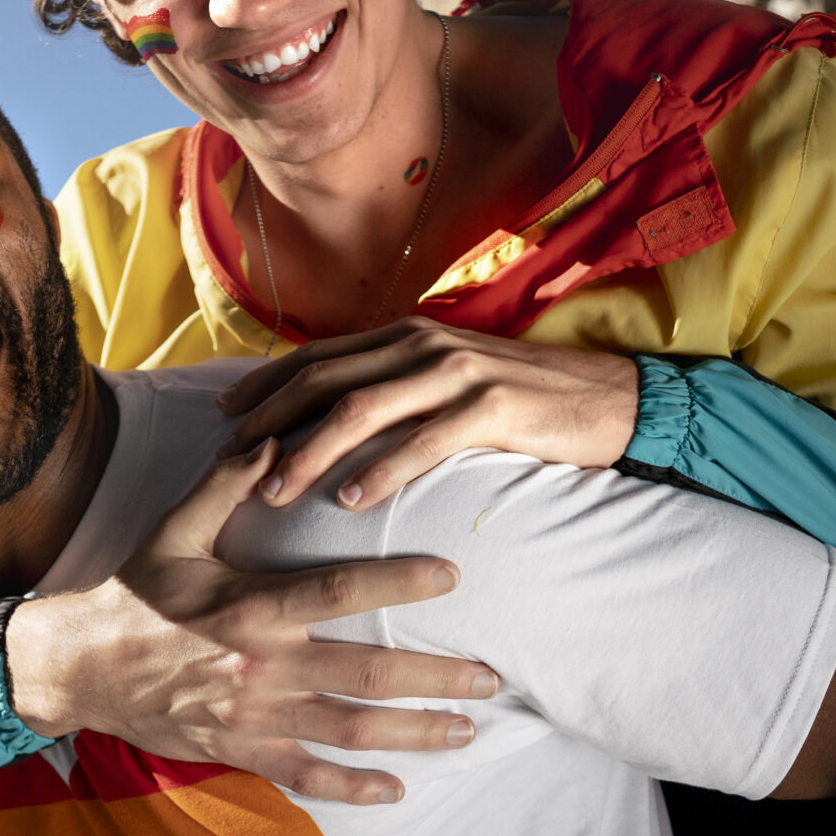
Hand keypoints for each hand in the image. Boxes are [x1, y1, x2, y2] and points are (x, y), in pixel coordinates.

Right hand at [5, 442, 499, 802]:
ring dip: (414, 733)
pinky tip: (398, 788)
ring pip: (350, 731)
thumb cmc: (130, 594)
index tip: (453, 575)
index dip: (400, 583)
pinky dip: (353, 787)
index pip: (339, 591)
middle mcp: (260, 666)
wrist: (73, 668)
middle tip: (491, 676)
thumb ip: (225, 485)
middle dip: (435, 677)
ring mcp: (253, 717)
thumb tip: (276, 436)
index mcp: (250, 606)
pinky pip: (306, 776)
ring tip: (467, 730)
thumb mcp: (172, 531)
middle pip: (366, 675)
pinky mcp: (240, 752)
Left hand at [216, 318, 640, 509]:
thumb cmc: (528, 402)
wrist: (613, 401)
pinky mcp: (493, 408)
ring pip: (362, 409)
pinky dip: (382, 471)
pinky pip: (423, 442)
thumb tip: (336, 419)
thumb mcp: (451, 383)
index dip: (266, 387)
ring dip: (311, 452)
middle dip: (271, 422)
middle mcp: (424, 344)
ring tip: (276, 490)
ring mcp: (458, 372)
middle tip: (229, 463)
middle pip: (325, 380)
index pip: (318, 356)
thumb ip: (397, 389)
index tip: (222, 418)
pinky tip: (352, 500)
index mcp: (408, 335)